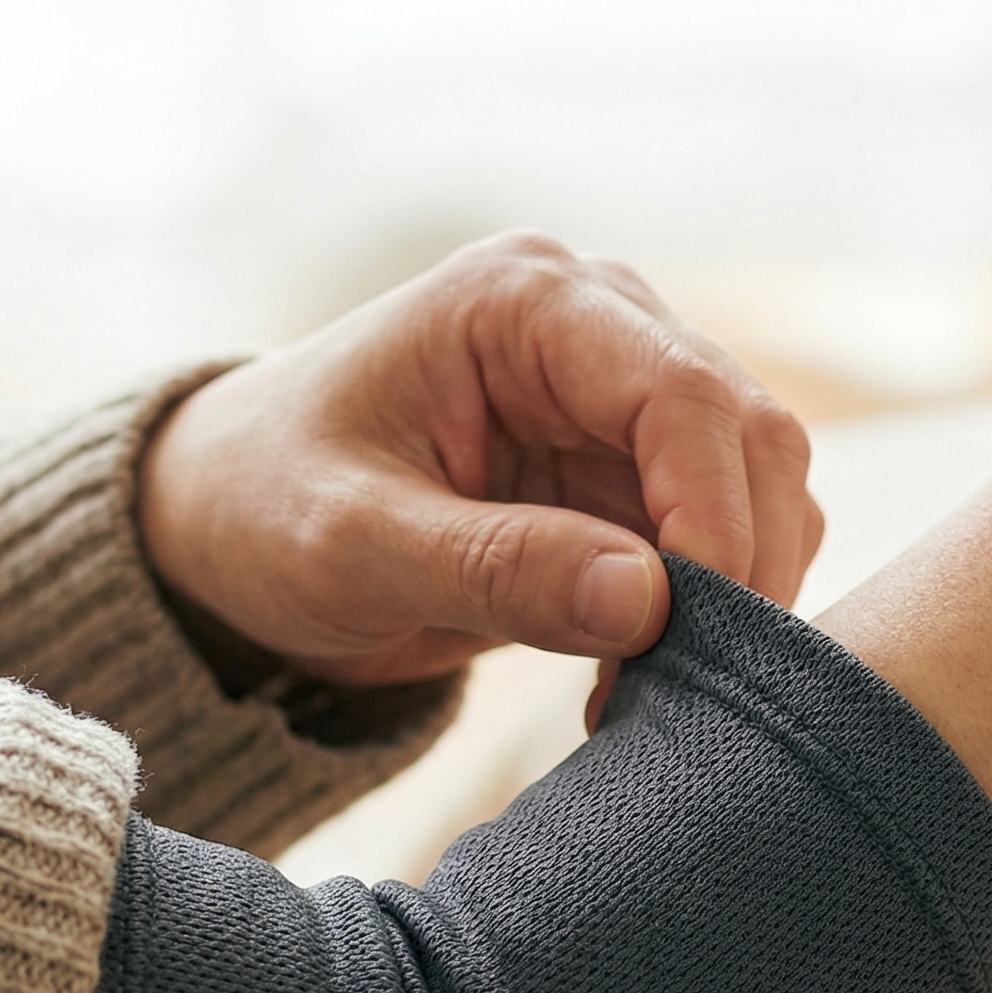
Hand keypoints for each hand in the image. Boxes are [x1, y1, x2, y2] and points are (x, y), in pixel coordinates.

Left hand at [137, 231, 825, 686]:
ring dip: (732, 598)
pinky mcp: (631, 472)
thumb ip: (497, 569)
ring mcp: (623, 399)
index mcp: (524, 303)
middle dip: (743, 565)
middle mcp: (598, 327)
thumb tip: (651, 602)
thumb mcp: (351, 546)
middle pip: (752, 436)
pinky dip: (705, 616)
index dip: (715, 517)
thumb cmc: (264, 507)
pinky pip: (722, 541)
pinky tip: (629, 675)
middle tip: (687, 682)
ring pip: (759, 493)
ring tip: (642, 689)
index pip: (684, 394)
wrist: (232, 524)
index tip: (691, 632)